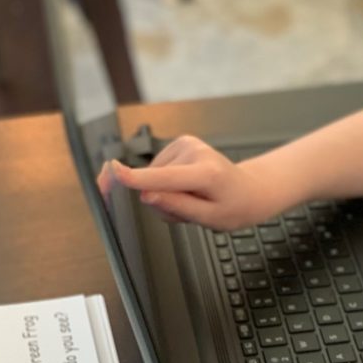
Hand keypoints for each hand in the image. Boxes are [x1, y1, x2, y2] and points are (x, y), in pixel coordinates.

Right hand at [96, 135, 277, 230]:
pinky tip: (188, 188)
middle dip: (164, 203)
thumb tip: (146, 195)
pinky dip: (167, 185)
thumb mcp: (210, 219)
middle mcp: (194, 151)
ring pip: (153, 180)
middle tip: (191, 209)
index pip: (165, 177)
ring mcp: (186, 144)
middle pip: (153, 184)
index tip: (112, 173)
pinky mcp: (179, 143)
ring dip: (167, 195)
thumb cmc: (235, 206)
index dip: (136, 178)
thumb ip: (177, 207)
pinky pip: (157, 172)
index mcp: (206, 172)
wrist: (250, 190)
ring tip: (193, 198)